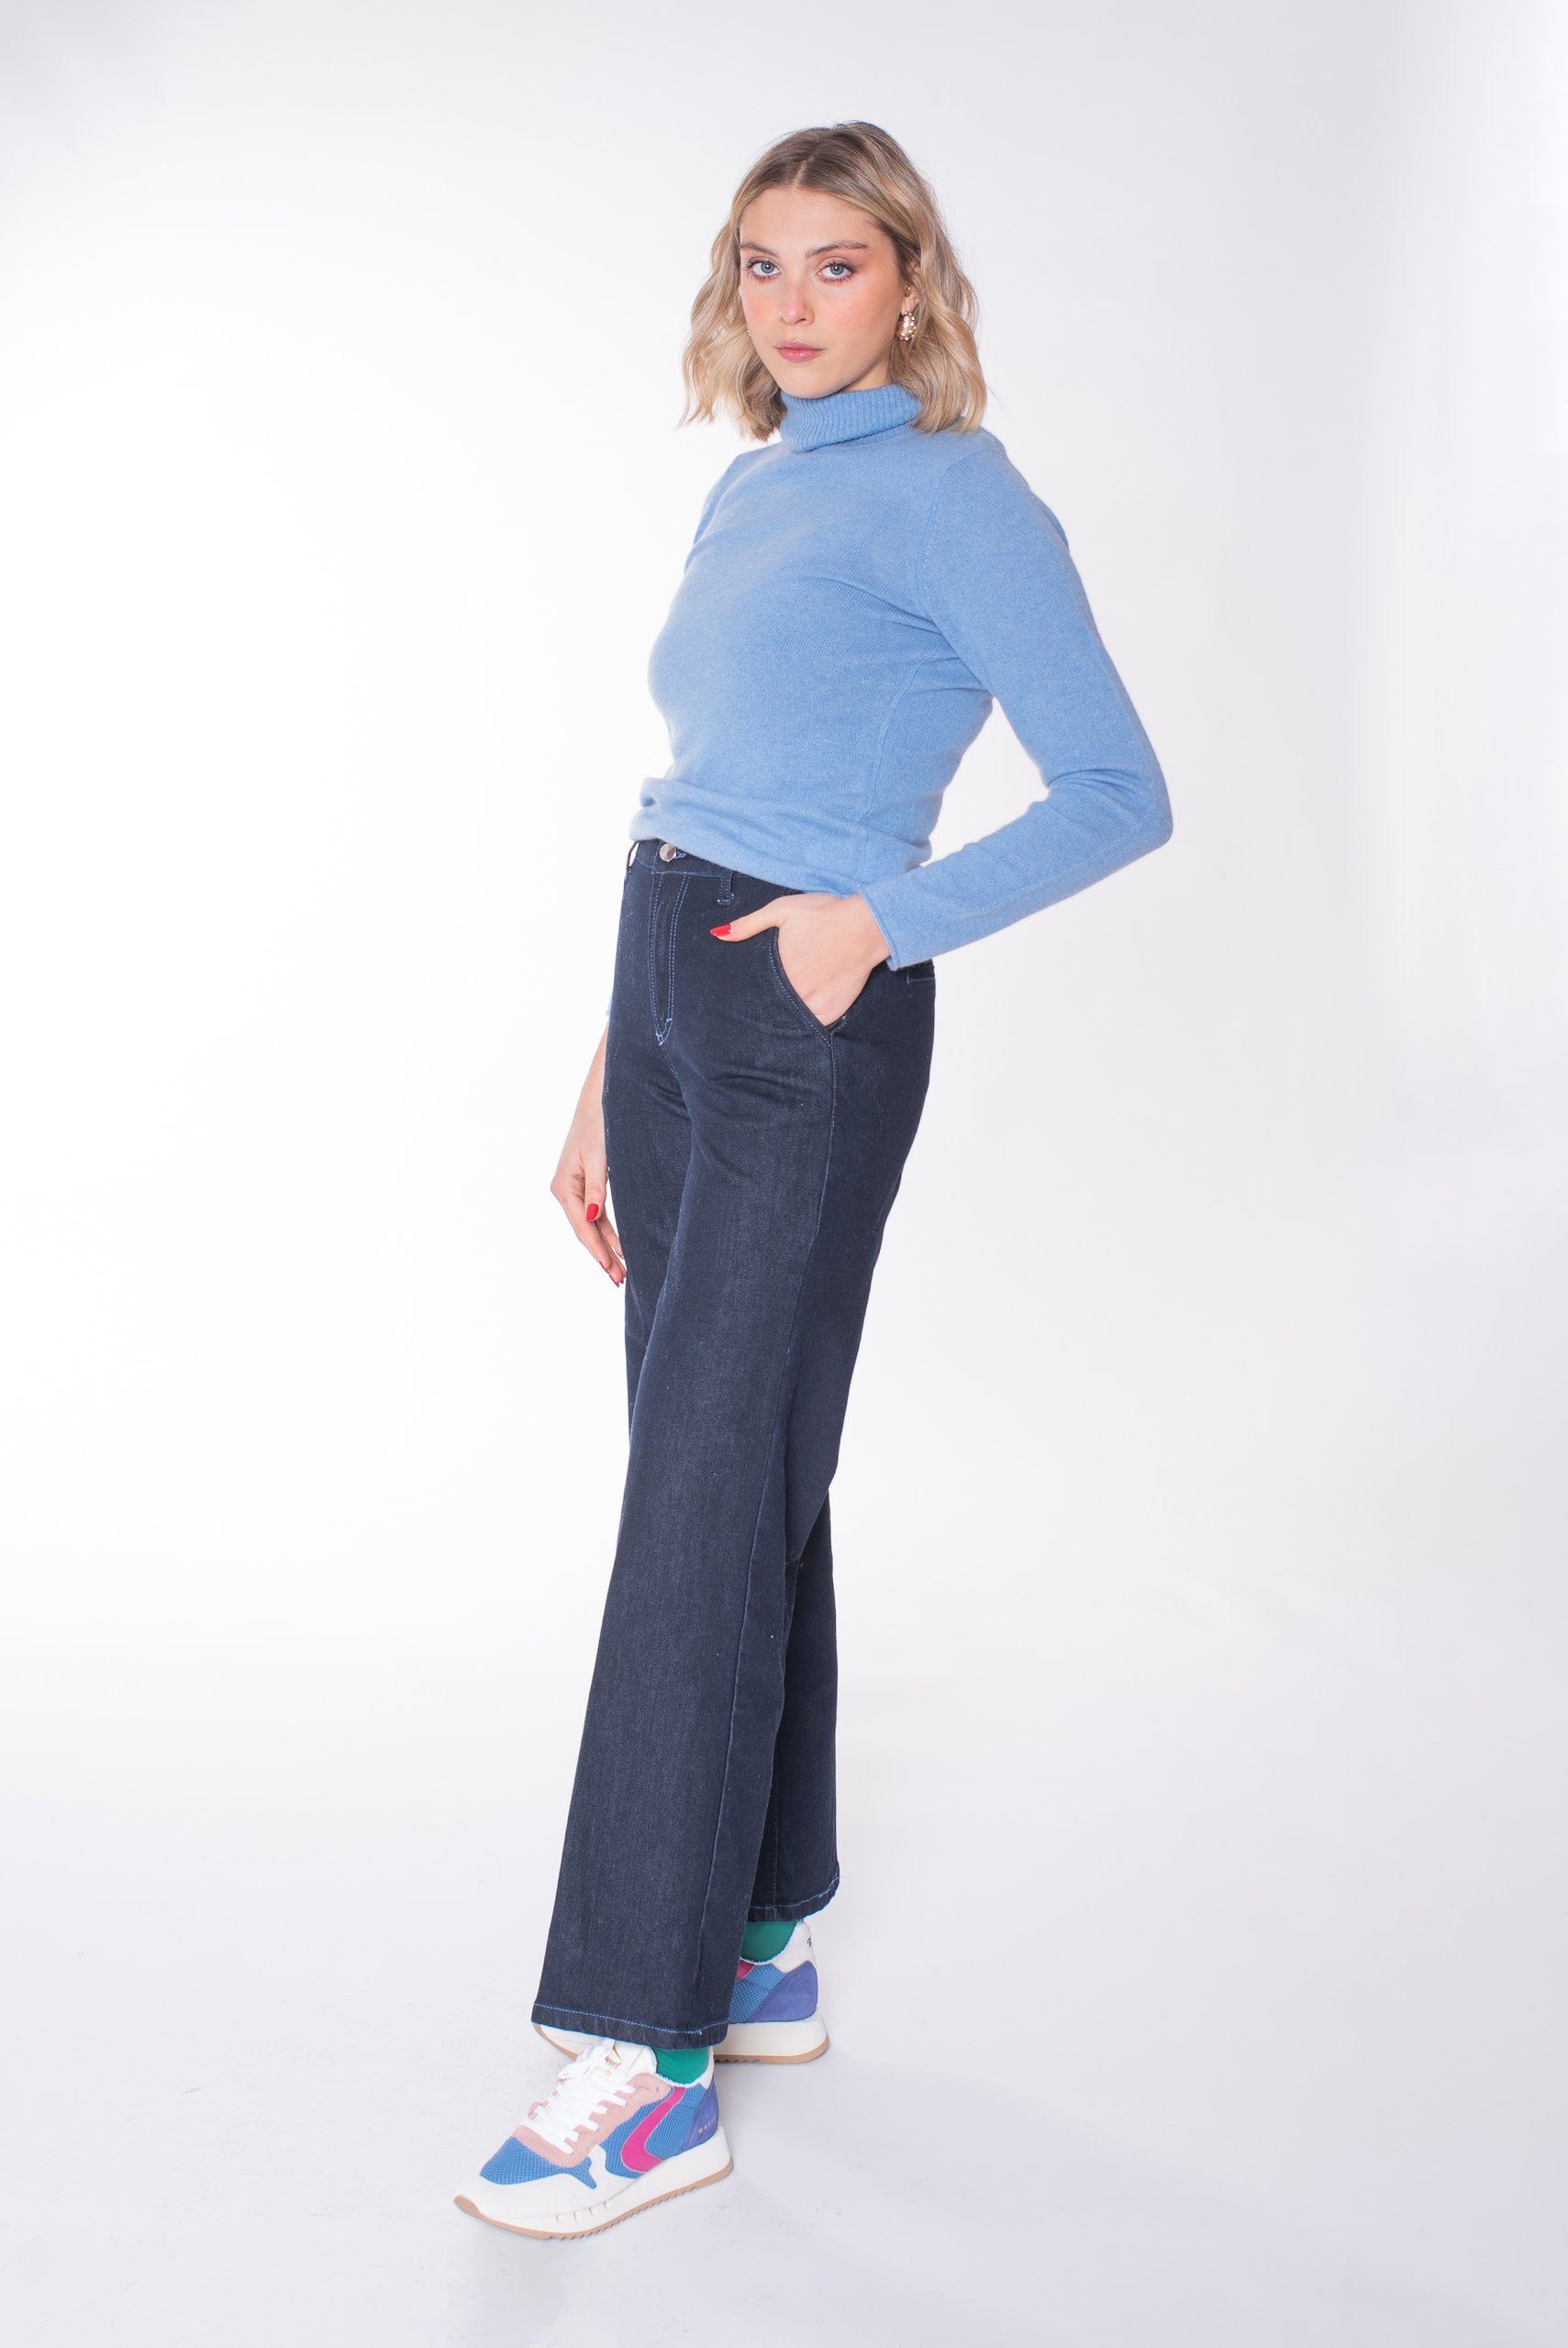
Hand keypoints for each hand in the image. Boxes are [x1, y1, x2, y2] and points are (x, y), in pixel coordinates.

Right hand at [550, 1021, 625, 1286]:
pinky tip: (620, 1245)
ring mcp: (576, 1187)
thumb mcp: (599, 1156)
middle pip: (586, 1231)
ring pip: (593, 1225)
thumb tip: (591, 1217)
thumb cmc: (599, 1122)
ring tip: (623, 1270)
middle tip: (622, 1280)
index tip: (613, 1272)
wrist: (602, 1095)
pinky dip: (609, 1230)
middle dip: (604, 1256)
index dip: (598, 1252)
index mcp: (563, 1186)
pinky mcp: (589, 1181)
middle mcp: (565, 1189)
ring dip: (608, 1246)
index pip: (583, 1228)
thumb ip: (597, 1188)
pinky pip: (598, 1213)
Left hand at [711, 891, 890, 1025]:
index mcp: (779, 969)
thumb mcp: (782, 910)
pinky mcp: (831, 1012)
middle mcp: (795, 992)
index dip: (749, 991)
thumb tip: (717, 934)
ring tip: (780, 1009)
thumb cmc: (824, 914)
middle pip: (770, 1006)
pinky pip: (812, 1026)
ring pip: (789, 1019)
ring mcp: (814, 1005)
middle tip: (760, 1007)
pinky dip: (805, 1023)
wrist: (866, 925)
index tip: (745, 992)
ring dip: (783, 1016)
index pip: (754, 989)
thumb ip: (749, 924)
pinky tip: (800, 1013)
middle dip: (764, 1005)